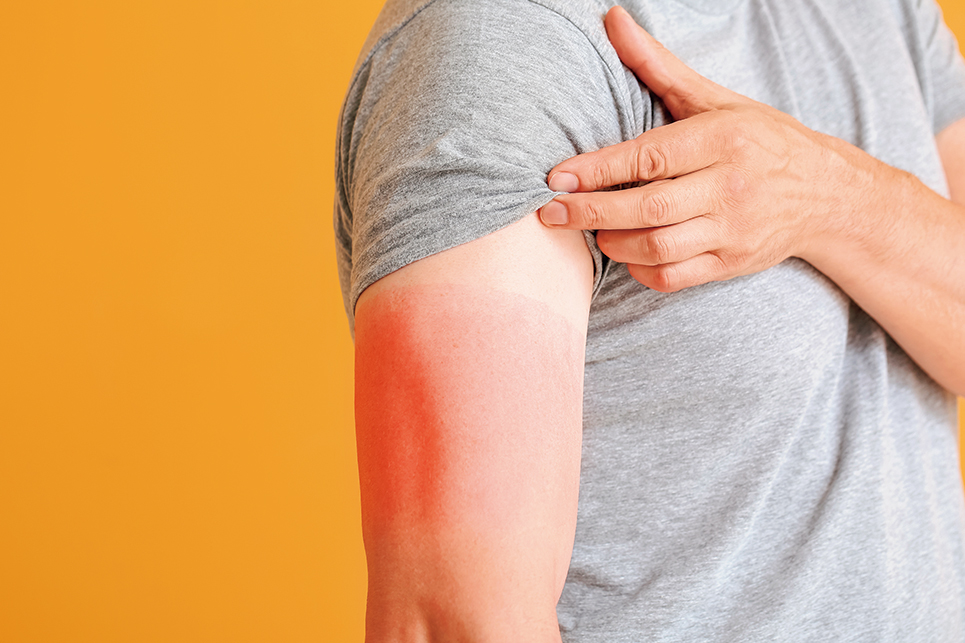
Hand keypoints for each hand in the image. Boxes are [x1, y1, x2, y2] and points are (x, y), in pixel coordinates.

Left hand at [538, 6, 867, 291]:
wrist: (825, 194)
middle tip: (552, 213)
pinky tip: (626, 254)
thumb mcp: (713, 98)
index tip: (557, 177)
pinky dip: (641, 271)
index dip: (598, 170)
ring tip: (592, 230)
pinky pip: (675, 277)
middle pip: (649, 207)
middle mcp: (730, 187)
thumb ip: (657, 66)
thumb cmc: (760, 140)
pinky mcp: (732, 264)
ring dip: (614, 242)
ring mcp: (733, 230)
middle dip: (592, 213)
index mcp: (724, 139)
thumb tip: (611, 19)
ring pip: (659, 246)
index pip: (650, 157)